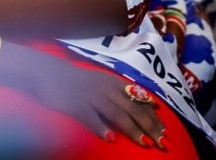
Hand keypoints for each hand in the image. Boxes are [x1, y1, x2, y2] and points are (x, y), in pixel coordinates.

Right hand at [31, 55, 165, 147]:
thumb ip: (123, 90)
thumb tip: (149, 101)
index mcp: (112, 82)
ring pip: (117, 113)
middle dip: (150, 126)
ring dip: (133, 129)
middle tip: (162, 143)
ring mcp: (91, 96)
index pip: (139, 100)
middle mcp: (105, 88)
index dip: (153, 116)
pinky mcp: (76, 105)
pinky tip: (111, 138)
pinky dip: (102, 127)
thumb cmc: (77, 80)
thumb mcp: (102, 80)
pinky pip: (91, 117)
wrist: (49, 73)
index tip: (166, 131)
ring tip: (145, 143)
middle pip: (132, 108)